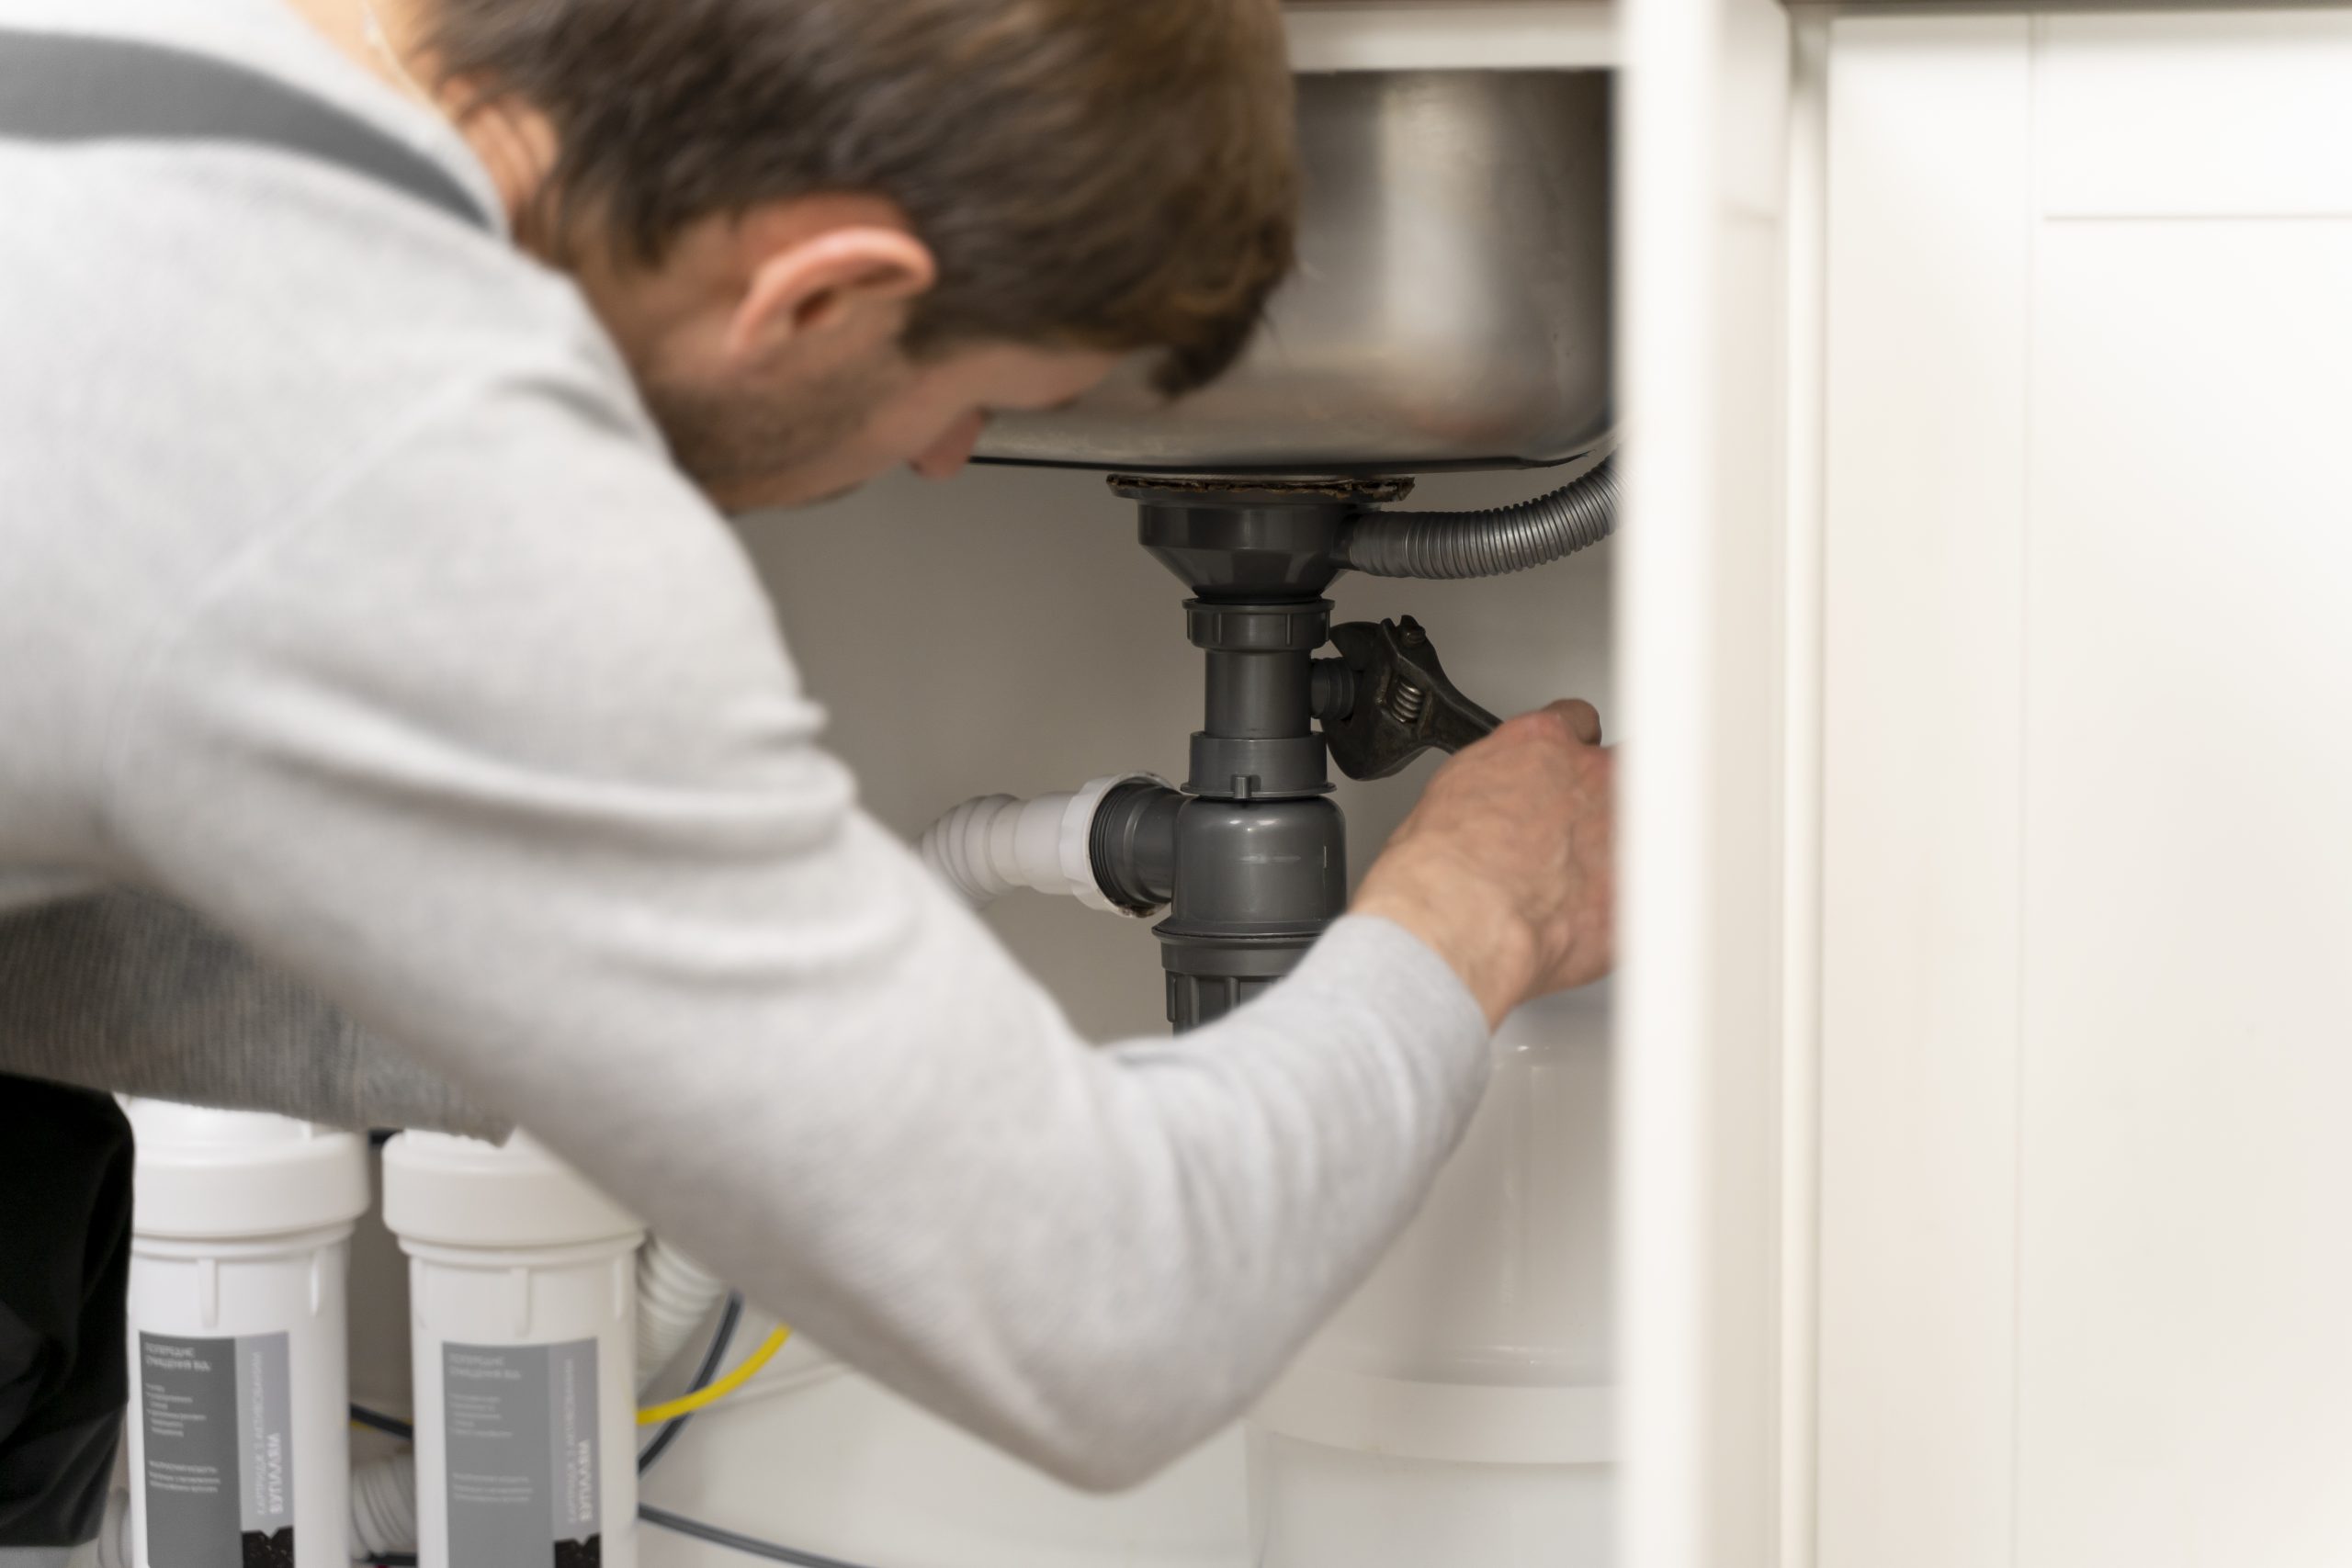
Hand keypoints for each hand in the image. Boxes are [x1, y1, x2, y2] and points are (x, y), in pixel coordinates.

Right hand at [1351, 699, 1614, 1025]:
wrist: (1460, 918)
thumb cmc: (1442, 865)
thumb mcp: (1452, 796)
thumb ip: (1497, 785)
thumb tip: (1497, 804)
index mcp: (1542, 745)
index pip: (1577, 723)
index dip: (1570, 753)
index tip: (1562, 774)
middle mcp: (1593, 778)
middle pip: (1624, 768)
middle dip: (1607, 796)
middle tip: (1573, 832)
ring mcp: (1624, 831)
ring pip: (1646, 828)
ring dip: (1618, 850)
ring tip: (1575, 884)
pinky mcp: (1639, 889)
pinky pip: (1645, 893)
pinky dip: (1620, 906)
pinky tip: (1583, 922)